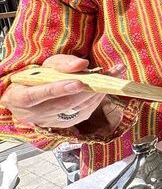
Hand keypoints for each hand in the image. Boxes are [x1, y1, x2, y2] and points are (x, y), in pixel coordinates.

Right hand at [0, 55, 125, 128]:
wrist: (34, 95)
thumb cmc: (37, 77)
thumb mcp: (46, 65)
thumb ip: (62, 63)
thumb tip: (82, 64)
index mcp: (19, 98)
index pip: (36, 95)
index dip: (57, 89)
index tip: (78, 83)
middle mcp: (33, 114)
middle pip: (63, 104)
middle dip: (89, 89)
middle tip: (109, 75)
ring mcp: (50, 122)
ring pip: (77, 109)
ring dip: (98, 92)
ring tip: (115, 75)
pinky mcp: (65, 125)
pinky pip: (84, 112)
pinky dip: (97, 98)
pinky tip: (106, 87)